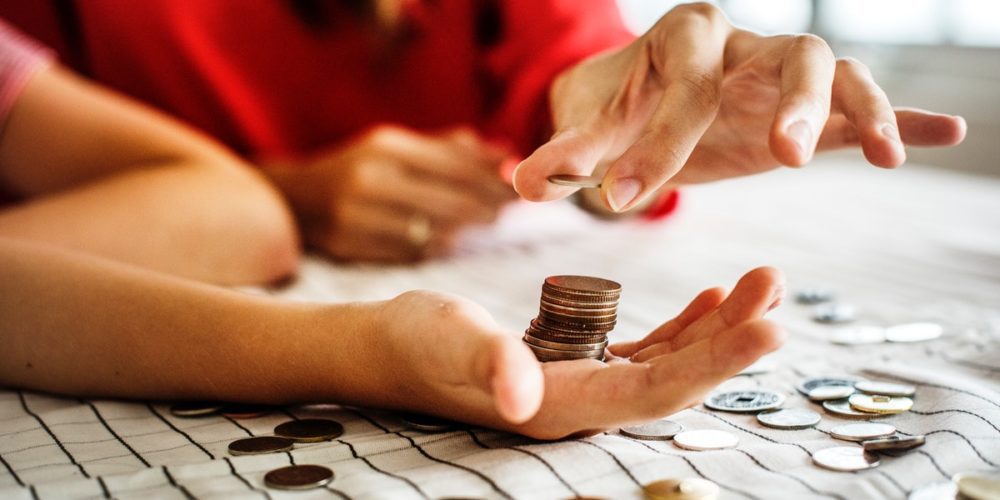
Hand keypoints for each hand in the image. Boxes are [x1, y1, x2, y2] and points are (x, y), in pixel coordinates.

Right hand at [264, 126, 515, 261]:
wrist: (296, 198)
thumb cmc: (360, 169)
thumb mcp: (398, 147)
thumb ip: (450, 149)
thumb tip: (506, 154)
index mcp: (386, 147)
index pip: (455, 165)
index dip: (492, 179)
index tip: (518, 186)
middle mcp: (371, 179)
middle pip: (450, 201)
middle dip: (487, 206)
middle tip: (509, 210)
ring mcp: (358, 215)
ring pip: (433, 231)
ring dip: (466, 230)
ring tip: (485, 222)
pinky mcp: (351, 245)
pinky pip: (411, 252)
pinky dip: (437, 246)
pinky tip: (450, 239)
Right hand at [371, 266, 784, 438]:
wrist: (389, 347)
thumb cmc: (414, 342)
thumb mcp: (449, 341)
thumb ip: (489, 364)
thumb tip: (520, 396)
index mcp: (561, 406)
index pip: (655, 392)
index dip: (716, 365)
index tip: (770, 329)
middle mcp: (582, 405)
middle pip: (677, 378)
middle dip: (733, 339)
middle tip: (776, 289)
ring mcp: (583, 385)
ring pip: (669, 362)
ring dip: (718, 327)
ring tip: (760, 285)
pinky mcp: (576, 363)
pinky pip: (645, 349)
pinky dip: (683, 325)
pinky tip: (711, 300)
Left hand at [513, 3, 966, 212]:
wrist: (642, 97)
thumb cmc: (616, 108)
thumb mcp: (590, 128)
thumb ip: (564, 155)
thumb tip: (521, 183)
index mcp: (683, 38)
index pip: (683, 88)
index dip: (655, 144)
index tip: (624, 199)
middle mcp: (741, 44)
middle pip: (789, 53)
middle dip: (791, 101)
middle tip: (782, 157)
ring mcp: (778, 72)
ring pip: (837, 71)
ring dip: (859, 108)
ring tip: (881, 154)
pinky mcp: (804, 108)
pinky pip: (861, 105)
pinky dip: (899, 118)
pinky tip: (943, 135)